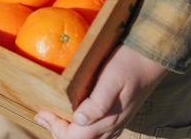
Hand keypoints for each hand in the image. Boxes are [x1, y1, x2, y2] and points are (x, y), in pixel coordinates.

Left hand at [34, 45, 167, 138]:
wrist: (149, 60)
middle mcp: (111, 127)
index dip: (55, 127)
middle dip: (57, 131)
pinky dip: (79, 130)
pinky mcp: (117, 118)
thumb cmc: (128, 65)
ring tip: (51, 119)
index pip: (74, 137)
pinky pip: (96, 134)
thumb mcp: (111, 79)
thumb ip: (97, 103)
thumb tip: (79, 119)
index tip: (41, 112)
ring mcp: (115, 124)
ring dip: (67, 133)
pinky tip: (71, 119)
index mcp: (107, 119)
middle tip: (42, 116)